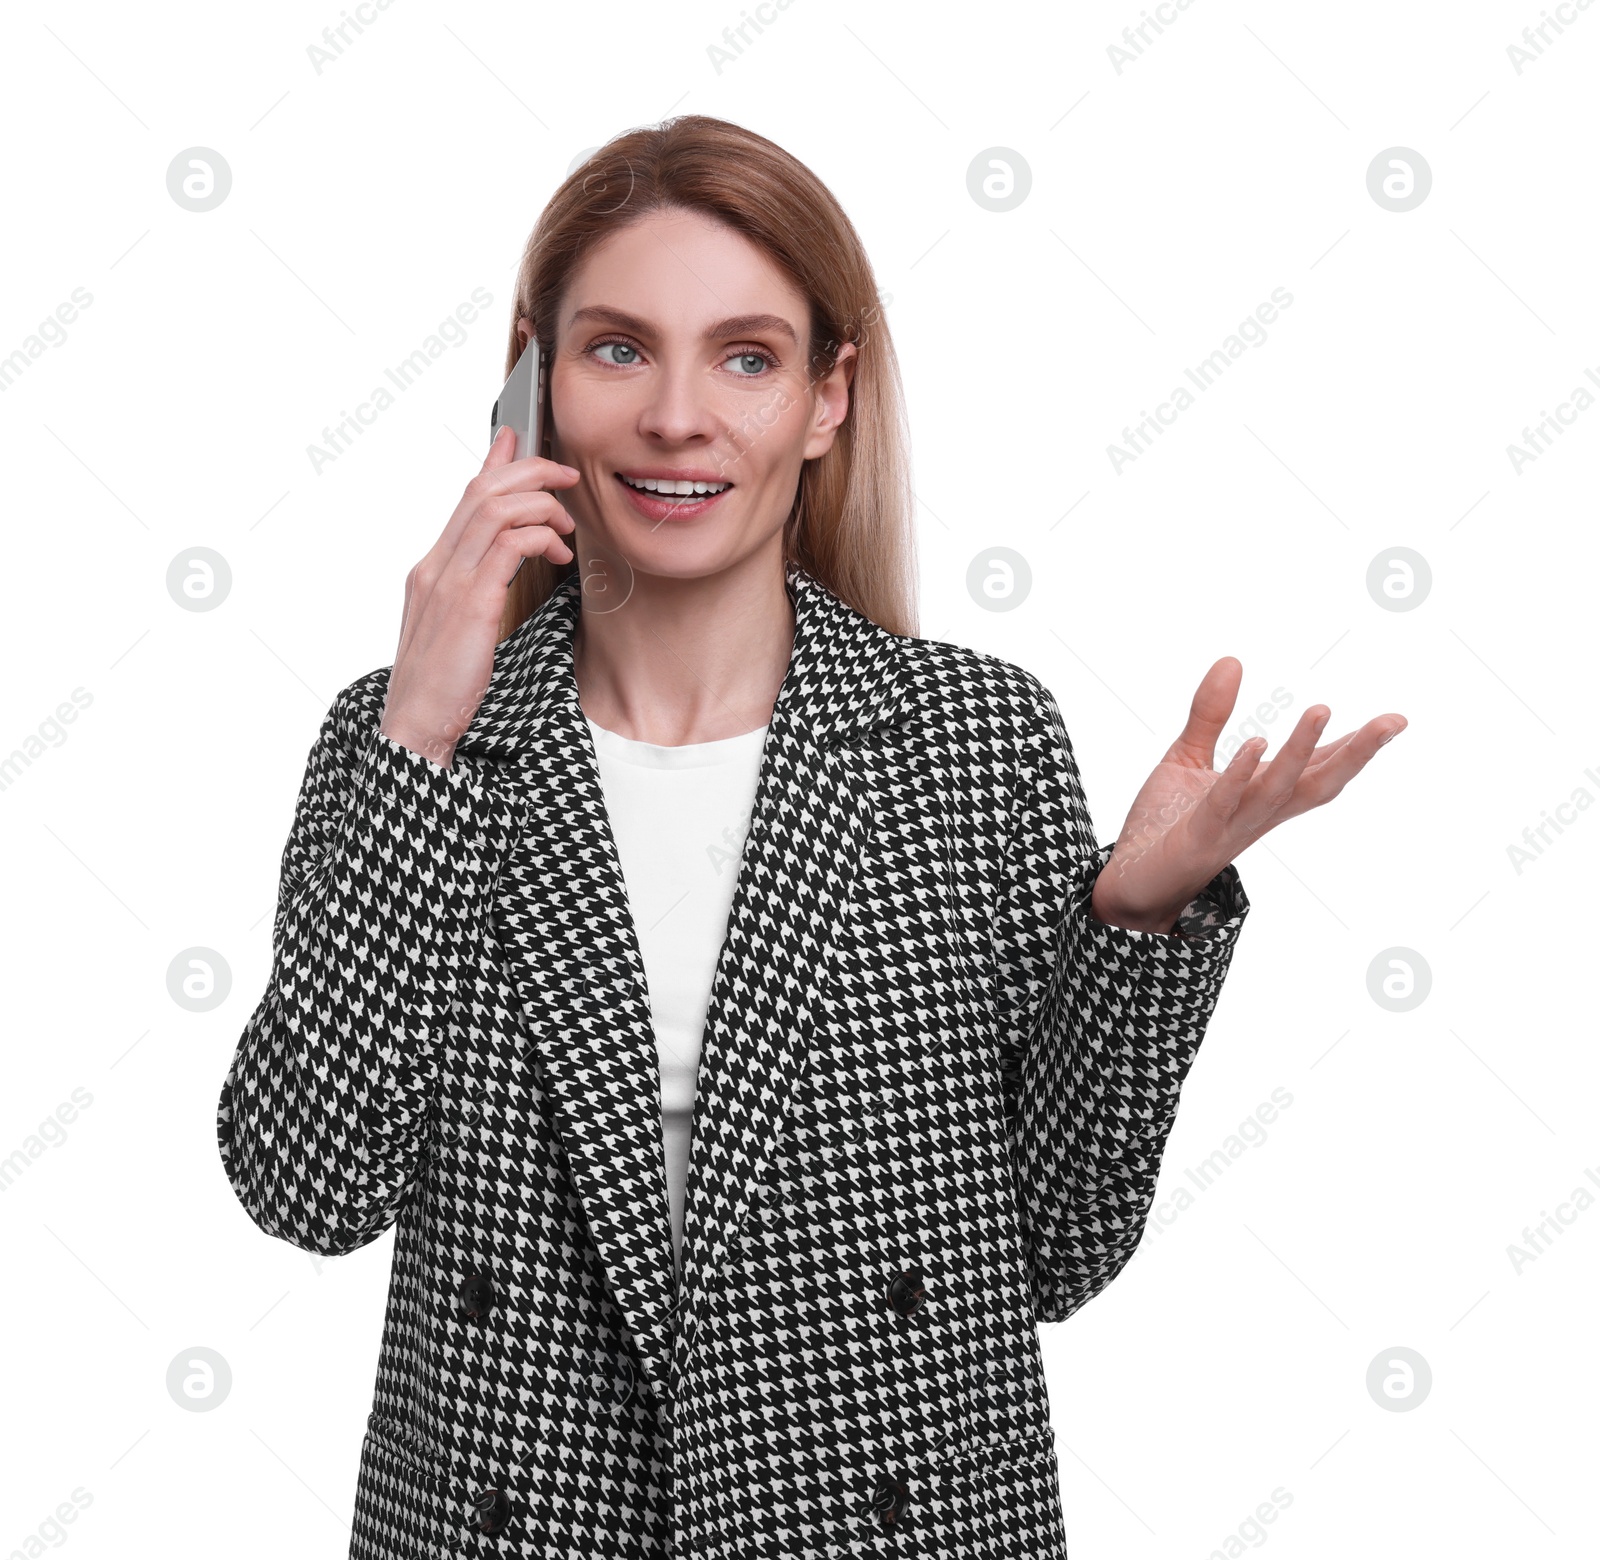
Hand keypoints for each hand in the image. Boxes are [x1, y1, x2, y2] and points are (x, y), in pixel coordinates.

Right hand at [379, 422, 579, 767]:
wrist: (415, 727)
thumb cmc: (442, 687)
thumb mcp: (456, 630)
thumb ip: (475, 592)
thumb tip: (500, 574)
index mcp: (430, 570)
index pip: (463, 499)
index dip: (492, 463)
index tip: (516, 439)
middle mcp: (434, 566)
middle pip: (481, 490)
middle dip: (529, 470)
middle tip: (565, 476)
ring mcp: (449, 582)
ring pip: (496, 508)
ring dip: (541, 504)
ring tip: (567, 526)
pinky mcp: (471, 603)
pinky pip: (508, 544)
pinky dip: (539, 535)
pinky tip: (556, 551)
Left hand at [1091, 657, 1407, 932]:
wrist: (1130, 882)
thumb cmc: (1165, 824)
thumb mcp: (1188, 758)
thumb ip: (1211, 714)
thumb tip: (1233, 660)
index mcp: (1261, 796)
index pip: (1315, 770)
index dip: (1353, 747)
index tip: (1394, 721)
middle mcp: (1257, 814)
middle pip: (1317, 784)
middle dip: (1356, 754)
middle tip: (1392, 723)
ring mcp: (1231, 827)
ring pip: (1276, 790)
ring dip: (1300, 752)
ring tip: (1321, 711)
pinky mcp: (1198, 837)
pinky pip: (1223, 804)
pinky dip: (1240, 775)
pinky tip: (1256, 744)